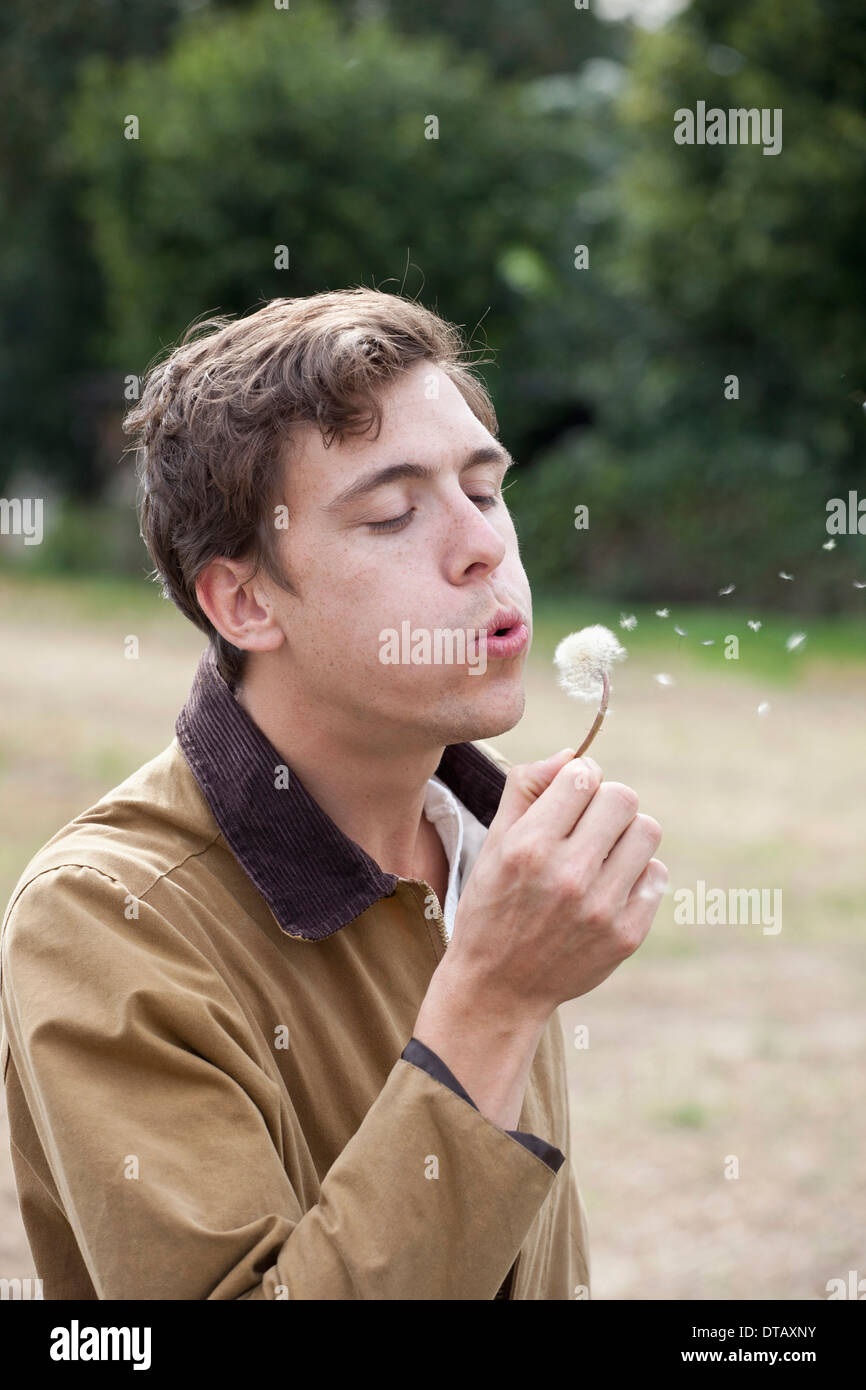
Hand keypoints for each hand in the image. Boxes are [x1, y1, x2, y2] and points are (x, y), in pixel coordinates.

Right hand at [447, 748, 666, 1019]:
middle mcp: (568, 875)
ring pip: (647, 830)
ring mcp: (602, 908)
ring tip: (602, 854)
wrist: (499, 988)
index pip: (583, 776)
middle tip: (588, 826)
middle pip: (623, 797)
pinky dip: (636, 873)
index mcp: (529, 847)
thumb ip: (526, 789)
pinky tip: (609, 887)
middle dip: (606, 803)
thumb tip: (572, 755)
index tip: (570, 798)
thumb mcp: (494, 843)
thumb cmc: (493, 906)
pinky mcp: (627, 935)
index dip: (579, 779)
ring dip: (626, 835)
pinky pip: (656, 874)